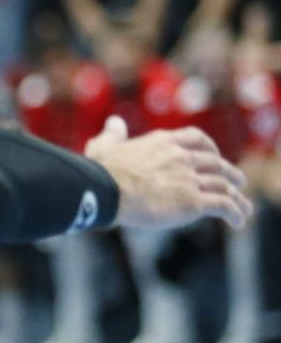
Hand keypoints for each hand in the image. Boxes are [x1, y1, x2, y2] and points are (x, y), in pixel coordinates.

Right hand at [87, 115, 252, 231]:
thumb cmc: (100, 172)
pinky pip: (222, 205)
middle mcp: (181, 157)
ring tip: (242, 207)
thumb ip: (113, 134)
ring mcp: (189, 179)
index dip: (210, 148)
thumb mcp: (105, 146)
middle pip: (215, 162)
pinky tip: (237, 220)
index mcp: (163, 142)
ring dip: (237, 196)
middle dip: (229, 172)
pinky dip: (234, 212)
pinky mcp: (192, 201)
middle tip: (237, 181)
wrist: (105, 192)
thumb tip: (114, 122)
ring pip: (224, 185)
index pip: (196, 139)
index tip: (215, 156)